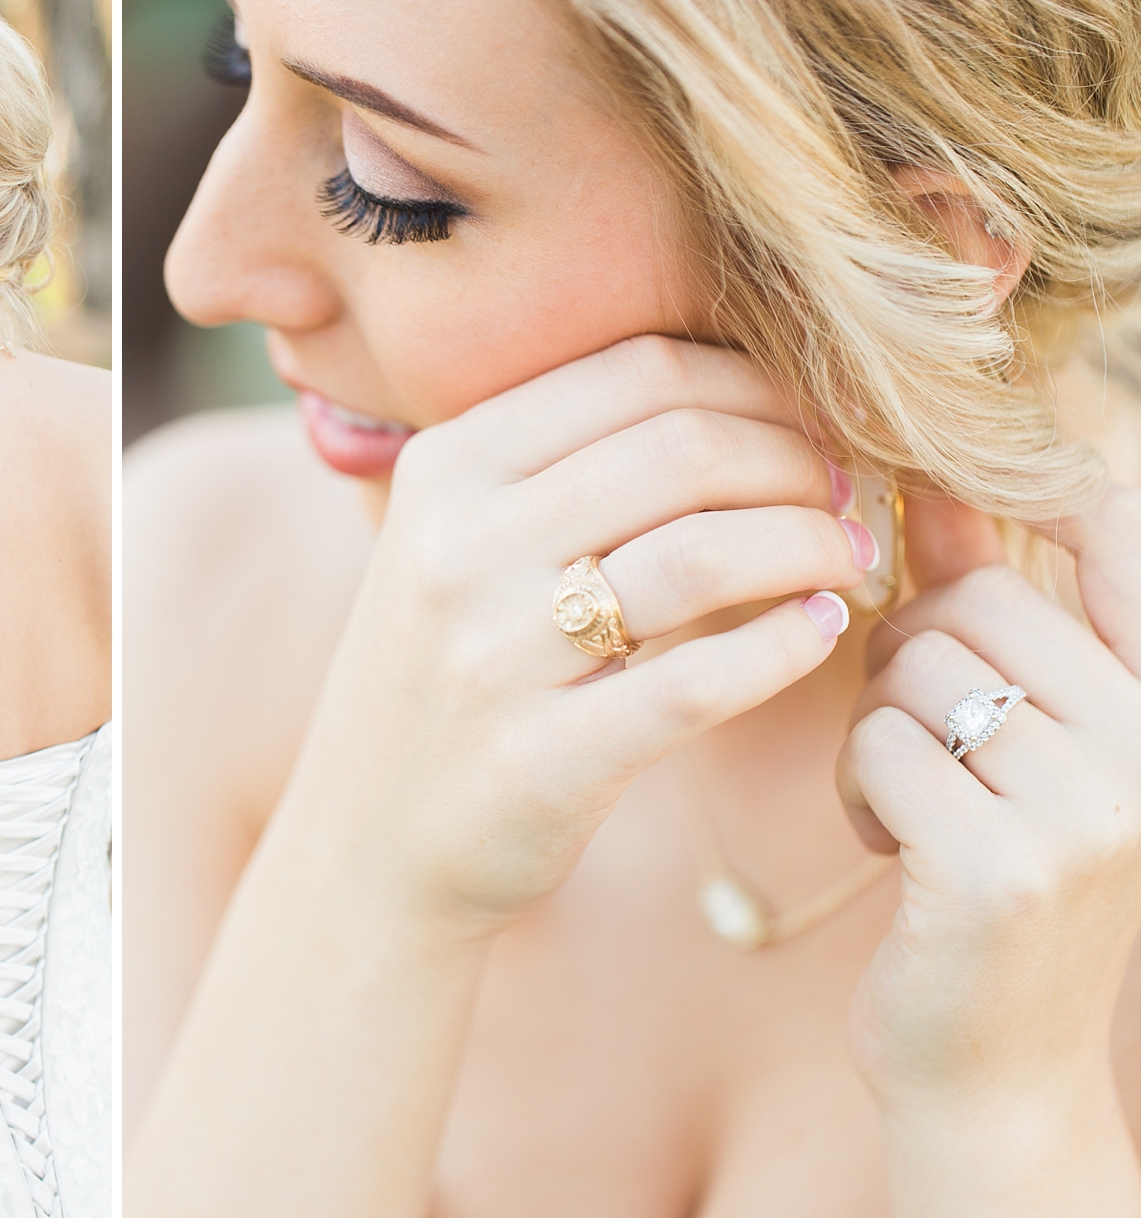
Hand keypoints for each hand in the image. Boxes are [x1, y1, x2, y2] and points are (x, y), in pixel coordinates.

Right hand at [270, 335, 869, 926]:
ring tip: (850, 559)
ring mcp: (491, 655)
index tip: (819, 421)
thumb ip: (564, 466)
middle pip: (684, 446)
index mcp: (444, 468)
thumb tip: (746, 391)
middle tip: (848, 494)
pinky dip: (787, 645)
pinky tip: (820, 631)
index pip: (639, 370)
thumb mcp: (459, 546)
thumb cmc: (447, 677)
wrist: (367, 847)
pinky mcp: (540, 759)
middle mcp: (457, 547)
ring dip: (810, 544)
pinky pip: (701, 682)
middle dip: (799, 459)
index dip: (759, 384)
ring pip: (703, 554)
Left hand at [838, 483, 1140, 1107]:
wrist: (994, 1073)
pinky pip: (878, 746)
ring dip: (877, 729)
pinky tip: (893, 848)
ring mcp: (1093, 809)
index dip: (1033, 486)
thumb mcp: (1014, 739)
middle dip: (906, 652)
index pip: (1119, 530)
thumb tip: (930, 477)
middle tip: (915, 737)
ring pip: (913, 670)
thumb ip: (985, 608)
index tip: (943, 485)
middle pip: (973, 598)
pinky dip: (859, 790)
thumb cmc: (991, 880)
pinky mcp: (1005, 868)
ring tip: (912, 805)